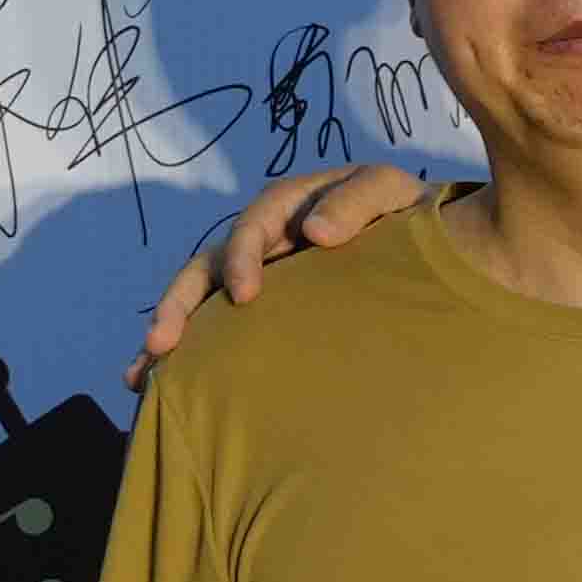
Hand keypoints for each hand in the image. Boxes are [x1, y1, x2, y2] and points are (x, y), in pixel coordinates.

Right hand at [136, 160, 440, 360]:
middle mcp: (268, 241)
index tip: (244, 296)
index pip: (256, 224)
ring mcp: (264, 276)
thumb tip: (315, 233)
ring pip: (203, 301)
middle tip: (162, 343)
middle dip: (181, 303)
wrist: (439, 248)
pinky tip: (155, 387)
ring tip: (142, 376)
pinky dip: (187, 355)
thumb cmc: (415, 217)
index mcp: (294, 207)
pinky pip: (219, 330)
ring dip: (171, 333)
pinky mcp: (269, 312)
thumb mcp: (393, 194)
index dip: (243, 255)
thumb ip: (359, 203)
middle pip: (210, 265)